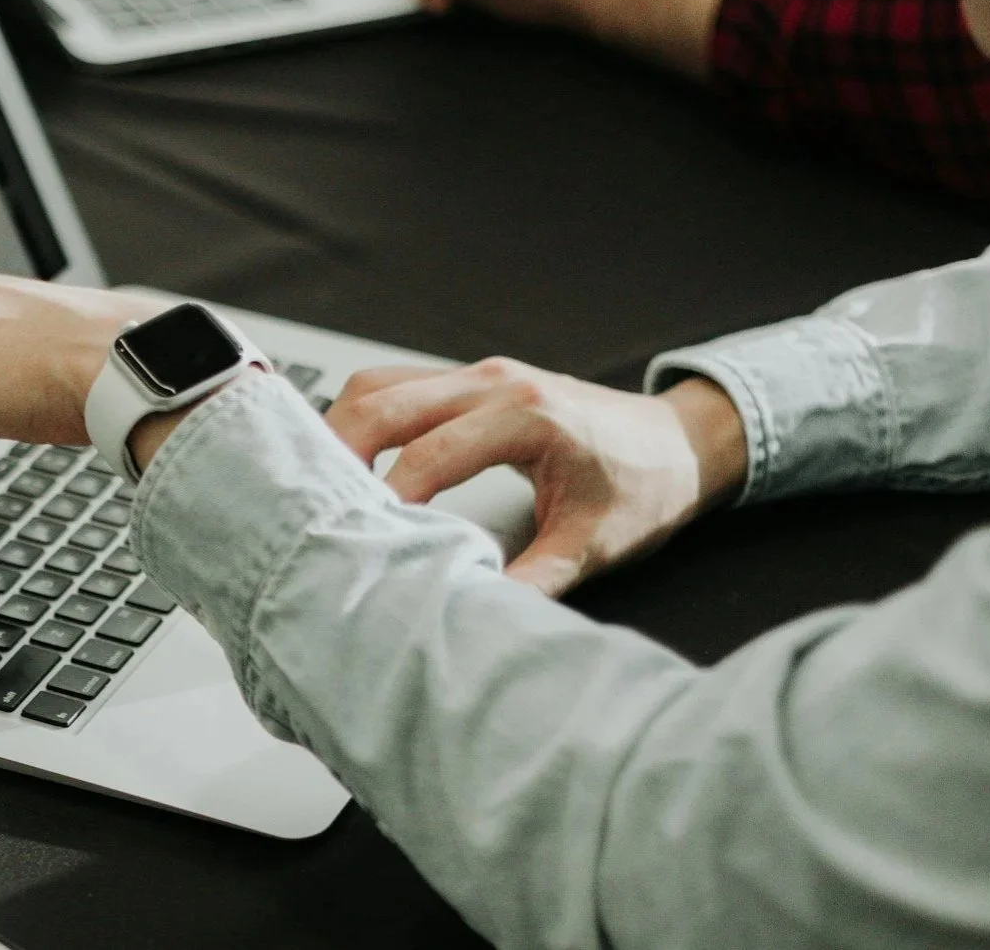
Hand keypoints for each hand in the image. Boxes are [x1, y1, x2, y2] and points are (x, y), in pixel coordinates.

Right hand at [325, 359, 746, 595]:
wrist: (681, 441)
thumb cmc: (645, 482)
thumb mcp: (593, 543)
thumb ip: (533, 580)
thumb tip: (475, 614)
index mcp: (526, 414)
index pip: (430, 451)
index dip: (389, 497)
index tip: (360, 538)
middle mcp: (494, 382)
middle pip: (385, 399)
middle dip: (338, 448)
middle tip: (308, 504)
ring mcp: (480, 375)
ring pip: (382, 382)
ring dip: (343, 427)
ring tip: (319, 484)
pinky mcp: (472, 382)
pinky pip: (399, 385)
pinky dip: (366, 418)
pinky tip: (350, 459)